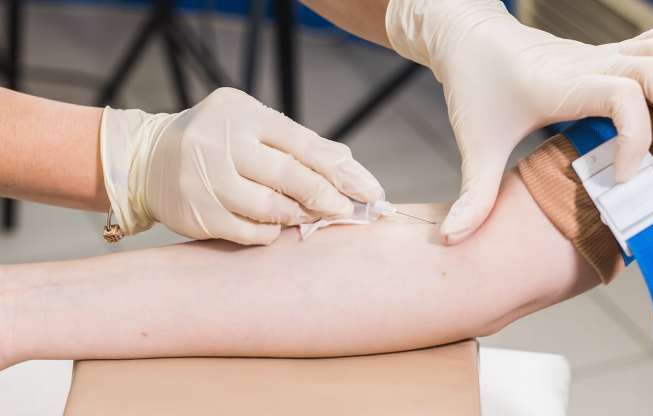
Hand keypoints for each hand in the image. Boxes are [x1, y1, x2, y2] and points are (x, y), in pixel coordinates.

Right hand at [100, 88, 383, 244]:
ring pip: (270, 209)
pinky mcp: (196, 214)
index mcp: (243, 114)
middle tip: (346, 211)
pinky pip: (248, 232)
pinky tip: (276, 226)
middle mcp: (222, 143)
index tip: (369, 190)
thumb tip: (346, 161)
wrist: (148, 159)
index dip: (340, 170)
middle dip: (326, 197)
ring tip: (309, 215)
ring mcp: (205, 180)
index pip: (303, 144)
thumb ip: (296, 141)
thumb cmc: (217, 138)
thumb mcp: (252, 123)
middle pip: (289, 176)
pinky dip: (270, 233)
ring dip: (298, 215)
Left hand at [386, 0, 652, 243]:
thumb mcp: (473, 142)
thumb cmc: (474, 88)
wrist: (468, 37)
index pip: (620, 95)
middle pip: (651, 73)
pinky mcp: (602, 54)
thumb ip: (472, 194)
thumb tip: (451, 244)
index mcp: (559, 85)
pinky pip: (652, 40)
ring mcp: (597, 55)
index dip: (634, 136)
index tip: (624, 178)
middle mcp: (585, 64)